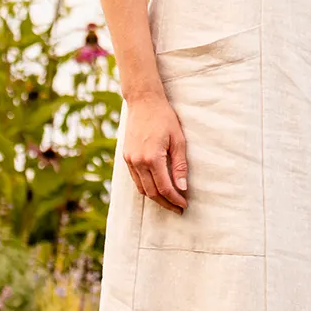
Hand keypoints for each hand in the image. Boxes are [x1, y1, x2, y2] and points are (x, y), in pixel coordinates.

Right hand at [121, 94, 189, 212]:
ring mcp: (130, 160)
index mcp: (152, 158)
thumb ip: (180, 165)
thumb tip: (182, 188)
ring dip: (155, 198)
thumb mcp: (178, 140)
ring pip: (141, 188)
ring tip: (169, 202)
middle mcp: (138, 162)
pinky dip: (146, 187)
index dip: (175, 199)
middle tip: (178, 208)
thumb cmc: (164, 118)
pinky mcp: (126, 157)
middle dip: (166, 203)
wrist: (143, 101)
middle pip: (152, 192)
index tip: (184, 205)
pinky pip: (135, 179)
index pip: (164, 188)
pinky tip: (156, 189)